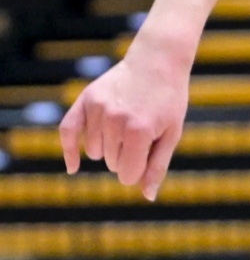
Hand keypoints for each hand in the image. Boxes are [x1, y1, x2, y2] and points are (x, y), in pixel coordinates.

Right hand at [59, 38, 191, 198]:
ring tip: (127, 127)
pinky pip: (67, 131)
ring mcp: (97, 109)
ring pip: (96, 152)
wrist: (157, 62)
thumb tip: (147, 197)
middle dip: (127, 156)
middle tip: (144, 134)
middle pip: (113, 163)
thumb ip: (157, 166)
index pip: (127, 174)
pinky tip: (73, 168)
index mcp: (139, 131)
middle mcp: (114, 120)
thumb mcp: (171, 134)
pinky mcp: (85, 100)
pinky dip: (69, 150)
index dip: (137, 173)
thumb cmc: (169, 102)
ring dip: (110, 148)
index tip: (146, 163)